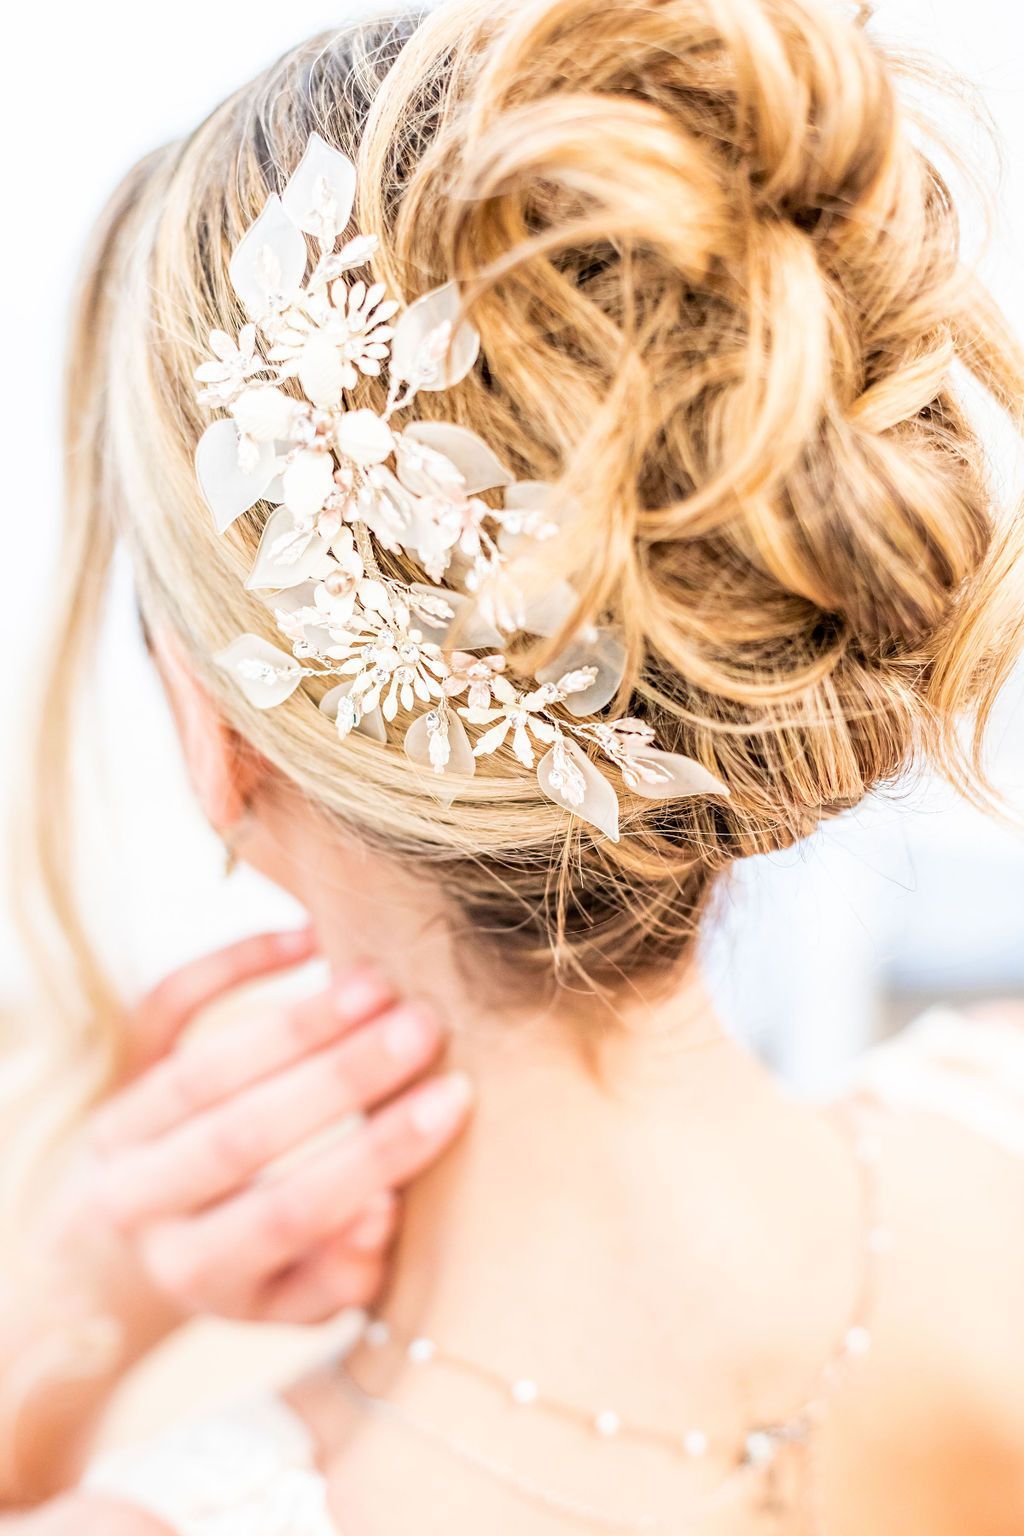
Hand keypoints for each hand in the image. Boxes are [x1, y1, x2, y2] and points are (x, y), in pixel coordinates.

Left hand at [46, 930, 470, 1326]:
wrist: (126, 1241)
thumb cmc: (252, 1264)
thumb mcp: (297, 1296)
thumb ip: (343, 1273)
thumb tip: (379, 1213)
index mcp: (195, 1272)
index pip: (291, 1212)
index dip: (374, 1156)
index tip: (453, 1099)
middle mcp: (139, 1205)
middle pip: (242, 1137)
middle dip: (342, 1077)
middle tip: (424, 1026)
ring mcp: (116, 1132)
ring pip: (205, 1070)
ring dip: (298, 1022)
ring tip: (378, 983)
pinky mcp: (110, 1066)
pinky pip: (162, 1005)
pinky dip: (230, 965)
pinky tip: (307, 937)